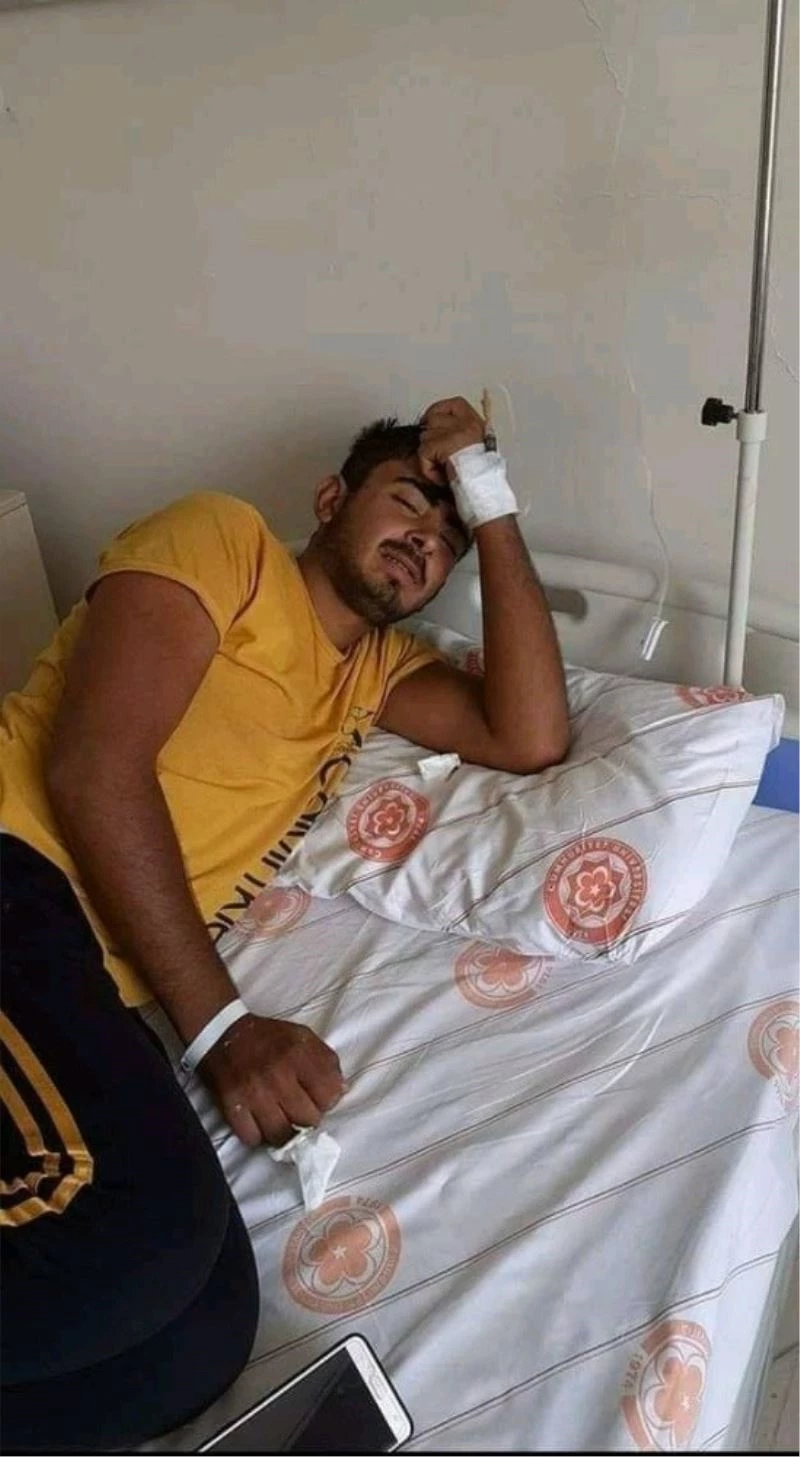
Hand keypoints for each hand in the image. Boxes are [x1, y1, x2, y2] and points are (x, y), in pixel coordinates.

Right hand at [199, 1013, 344, 1146]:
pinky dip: (257, 1135)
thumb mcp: (304, 1037)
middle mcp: (278, 1075)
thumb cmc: (269, 1038)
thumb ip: (326, 1061)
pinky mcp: (232, 1106)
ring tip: (281, 1120)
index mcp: (299, 1054)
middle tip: (298, 1109)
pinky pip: (252, 1138)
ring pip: (282, 1135)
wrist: (224, 1033)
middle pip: (308, 1119)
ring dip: (284, 1132)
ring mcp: (254, 1093)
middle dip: (307, 1117)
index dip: (327, 1100)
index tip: (317, 1098)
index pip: (330, 1095)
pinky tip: (259, 1122)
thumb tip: (341, 1091)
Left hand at [419, 396, 485, 484]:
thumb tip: (437, 427)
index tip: (431, 421)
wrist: (480, 486)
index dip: (437, 411)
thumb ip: (460, 432)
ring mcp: (452, 433)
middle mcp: (464, 423)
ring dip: (429, 454)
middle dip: (430, 437)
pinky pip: (423, 453)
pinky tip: (439, 475)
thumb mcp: (476, 444)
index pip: (453, 404)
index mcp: (474, 421)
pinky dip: (427, 467)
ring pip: (425, 437)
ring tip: (442, 466)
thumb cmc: (478, 472)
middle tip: (438, 454)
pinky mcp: (440, 446)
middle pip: (433, 420)